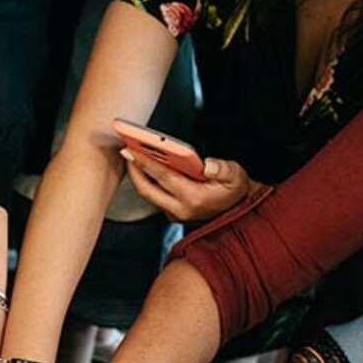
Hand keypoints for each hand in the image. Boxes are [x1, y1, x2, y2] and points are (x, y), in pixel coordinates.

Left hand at [121, 150, 258, 221]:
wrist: (236, 206)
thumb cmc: (234, 188)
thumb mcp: (236, 175)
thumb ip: (224, 169)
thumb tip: (208, 165)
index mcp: (193, 198)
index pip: (164, 177)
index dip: (146, 162)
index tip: (132, 149)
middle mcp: (180, 209)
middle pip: (148, 189)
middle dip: (134, 169)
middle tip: (125, 149)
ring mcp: (174, 213)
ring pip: (148, 193)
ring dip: (138, 174)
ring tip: (131, 153)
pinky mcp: (171, 211)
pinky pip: (153, 195)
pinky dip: (146, 179)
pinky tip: (142, 164)